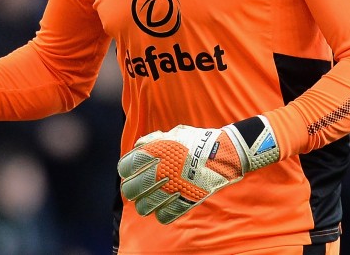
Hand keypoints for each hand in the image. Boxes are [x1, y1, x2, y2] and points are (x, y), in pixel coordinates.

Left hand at [117, 116, 279, 223]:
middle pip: (132, 188)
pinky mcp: (185, 201)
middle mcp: (160, 171)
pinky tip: (161, 210)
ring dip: (143, 205)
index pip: (127, 166)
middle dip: (131, 189)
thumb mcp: (173, 133)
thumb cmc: (196, 141)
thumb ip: (153, 140)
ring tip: (145, 203)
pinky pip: (165, 215)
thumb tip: (136, 148)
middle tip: (135, 189)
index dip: (126, 170)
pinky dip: (161, 215)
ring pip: (145, 206)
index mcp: (155, 153)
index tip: (129, 171)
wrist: (223, 153)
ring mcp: (172, 187)